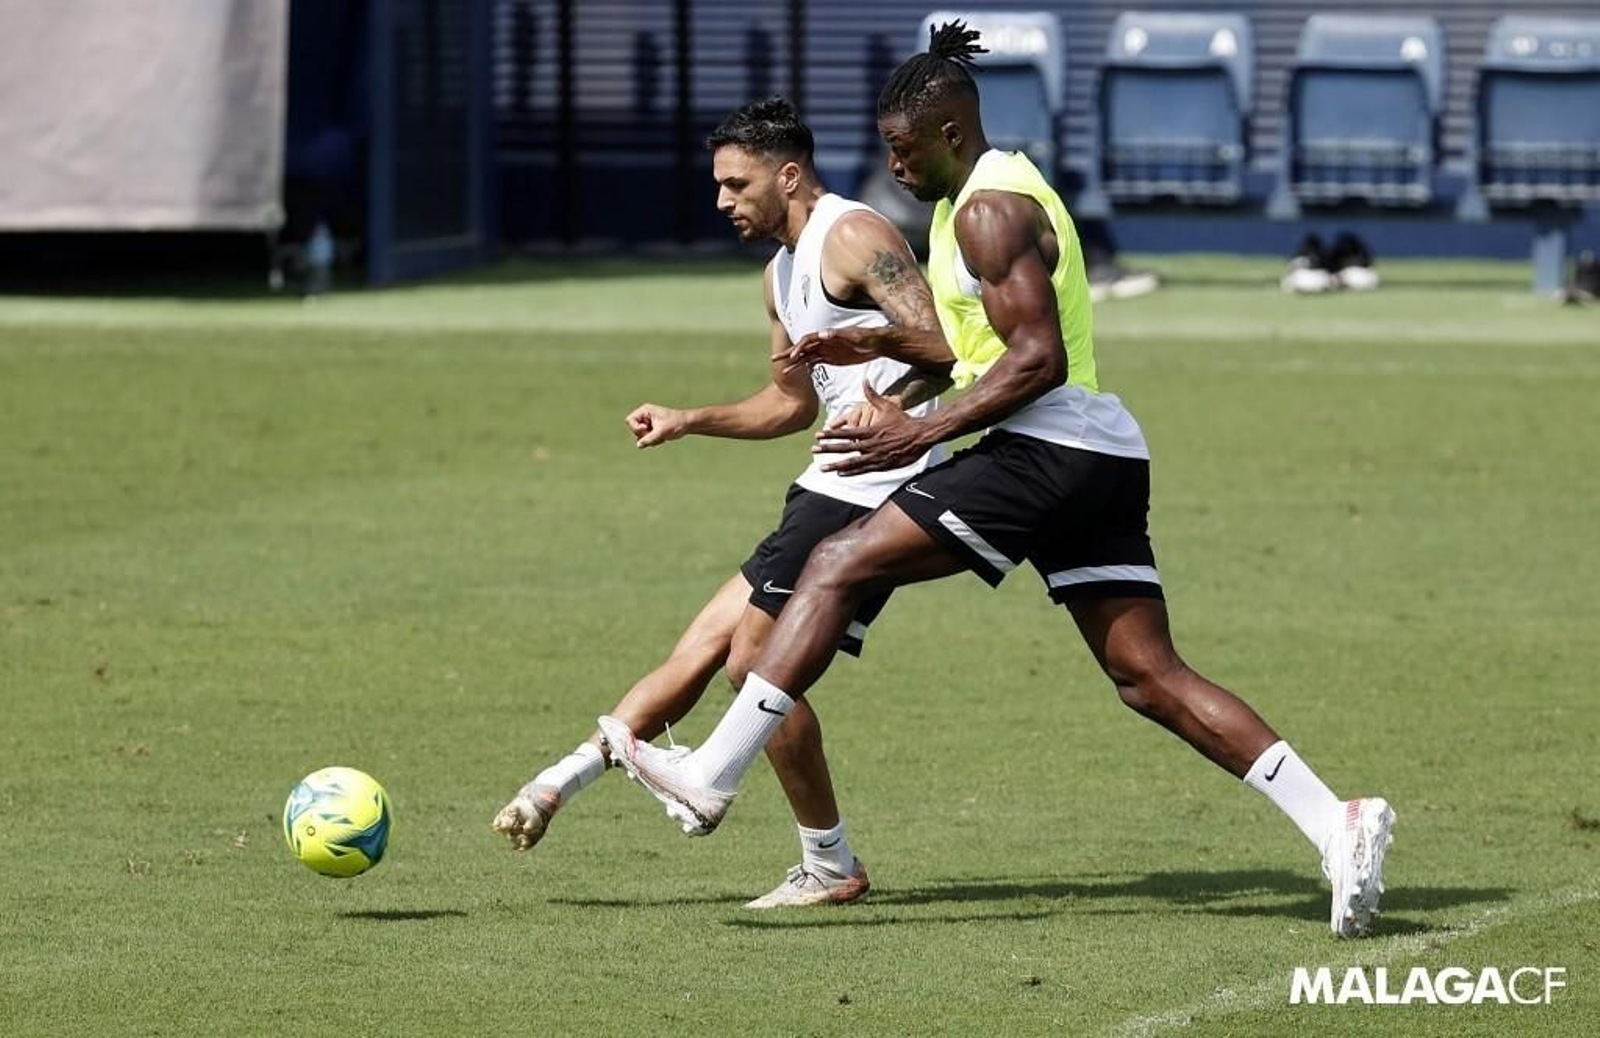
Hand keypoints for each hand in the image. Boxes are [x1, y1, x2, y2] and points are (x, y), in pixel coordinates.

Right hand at [625, 404, 688, 447]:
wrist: (687, 425)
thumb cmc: (676, 423)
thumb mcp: (661, 432)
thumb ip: (649, 439)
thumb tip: (638, 445)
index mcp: (645, 411)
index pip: (629, 420)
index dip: (636, 428)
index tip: (646, 428)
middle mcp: (644, 416)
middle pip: (634, 430)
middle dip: (645, 435)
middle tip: (656, 434)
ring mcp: (647, 424)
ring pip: (640, 437)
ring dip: (650, 440)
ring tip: (661, 436)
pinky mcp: (651, 431)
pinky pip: (646, 440)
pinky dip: (653, 441)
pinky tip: (662, 438)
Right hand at [776, 327, 880, 372]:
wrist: (877, 344)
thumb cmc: (867, 337)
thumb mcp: (854, 336)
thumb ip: (838, 335)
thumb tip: (822, 333)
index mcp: (828, 335)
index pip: (809, 340)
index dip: (799, 347)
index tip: (793, 356)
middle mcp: (824, 342)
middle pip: (803, 347)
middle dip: (789, 353)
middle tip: (775, 359)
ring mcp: (826, 350)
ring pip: (806, 357)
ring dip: (794, 363)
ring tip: (783, 371)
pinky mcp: (830, 358)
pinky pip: (814, 363)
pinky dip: (805, 367)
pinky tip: (797, 373)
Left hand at [813, 383, 928, 474]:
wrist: (921, 435)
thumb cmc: (903, 420)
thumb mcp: (888, 406)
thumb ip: (873, 395)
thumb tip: (864, 380)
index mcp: (871, 430)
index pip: (847, 432)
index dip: (831, 434)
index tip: (818, 435)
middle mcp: (871, 444)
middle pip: (845, 448)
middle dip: (828, 449)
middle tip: (814, 451)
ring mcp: (877, 456)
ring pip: (853, 462)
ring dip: (836, 465)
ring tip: (823, 468)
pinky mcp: (883, 465)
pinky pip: (864, 470)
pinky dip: (852, 472)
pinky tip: (840, 474)